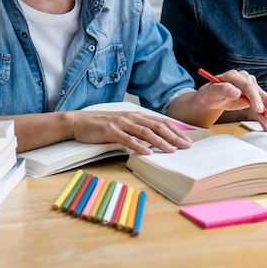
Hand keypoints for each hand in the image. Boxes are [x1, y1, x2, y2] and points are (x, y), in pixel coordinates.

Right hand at [69, 110, 192, 154]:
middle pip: (158, 126)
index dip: (176, 131)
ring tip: (171, 150)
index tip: (187, 140)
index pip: (161, 122)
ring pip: (145, 132)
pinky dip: (138, 146)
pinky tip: (148, 152)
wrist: (79, 122)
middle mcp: (132, 117)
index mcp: (137, 115)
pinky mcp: (111, 131)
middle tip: (186, 146)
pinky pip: (127, 139)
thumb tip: (155, 139)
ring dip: (160, 142)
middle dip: (174, 136)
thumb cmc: (102, 125)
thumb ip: (139, 129)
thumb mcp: (124, 124)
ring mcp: (121, 123)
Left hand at [195, 69, 266, 130]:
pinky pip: (262, 104)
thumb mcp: (212, 92)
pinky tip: (266, 124)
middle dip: (263, 108)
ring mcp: (251, 86)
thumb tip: (236, 92)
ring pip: (263, 99)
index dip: (255, 98)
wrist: (212, 98)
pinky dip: (264, 114)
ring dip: (266, 113)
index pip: (248, 86)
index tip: (259, 109)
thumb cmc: (211, 94)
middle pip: (258, 93)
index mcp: (234, 76)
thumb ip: (223, 89)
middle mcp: (244, 79)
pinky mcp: (254, 94)